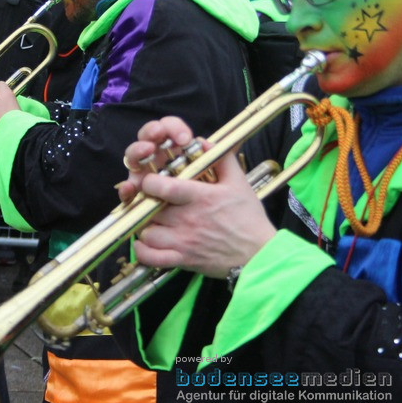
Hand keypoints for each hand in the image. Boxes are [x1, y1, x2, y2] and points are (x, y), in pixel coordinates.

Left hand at [121, 118, 277, 278]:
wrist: (259, 254)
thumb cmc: (249, 218)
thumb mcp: (239, 182)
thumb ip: (221, 159)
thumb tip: (204, 142)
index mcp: (200, 198)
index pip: (163, 188)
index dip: (149, 182)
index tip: (150, 181)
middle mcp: (188, 219)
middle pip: (149, 209)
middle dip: (145, 203)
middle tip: (149, 200)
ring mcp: (183, 242)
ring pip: (146, 232)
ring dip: (145, 225)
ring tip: (151, 220)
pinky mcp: (183, 260)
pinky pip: (151, 258)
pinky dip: (142, 251)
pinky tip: (145, 244)